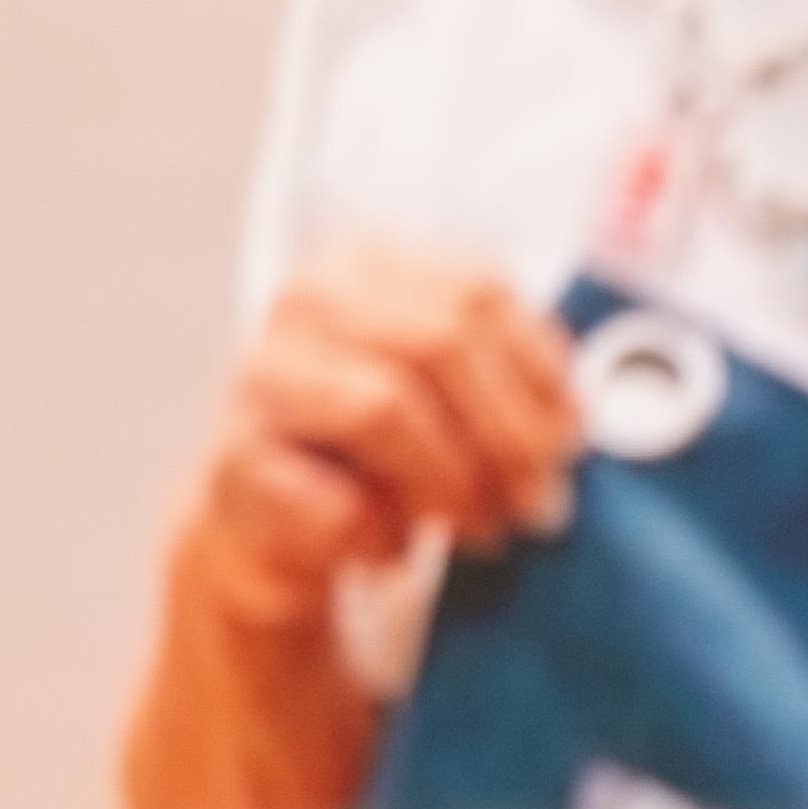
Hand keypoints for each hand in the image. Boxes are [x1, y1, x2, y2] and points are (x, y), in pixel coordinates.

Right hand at [166, 242, 578, 656]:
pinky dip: (382, 536)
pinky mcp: (235, 460)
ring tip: (479, 529)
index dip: (539, 373)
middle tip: (537, 505)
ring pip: (385, 406)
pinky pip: (334, 495)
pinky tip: (390, 548)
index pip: (477, 291)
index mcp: (368, 260)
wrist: (278, 524)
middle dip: (506, 436)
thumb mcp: (457, 394)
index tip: (569, 441)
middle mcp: (307, 298)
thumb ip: (514, 379)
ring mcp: (261, 373)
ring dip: (453, 485)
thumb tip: (572, 420)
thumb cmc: (385, 451)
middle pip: (439, 343)